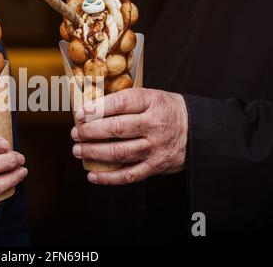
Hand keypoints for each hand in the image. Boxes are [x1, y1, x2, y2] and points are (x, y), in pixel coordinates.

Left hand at [71, 88, 187, 184]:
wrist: (198, 130)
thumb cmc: (165, 111)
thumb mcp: (151, 97)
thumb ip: (125, 102)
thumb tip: (89, 109)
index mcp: (153, 102)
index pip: (122, 103)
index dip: (98, 108)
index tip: (81, 113)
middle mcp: (154, 125)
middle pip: (117, 128)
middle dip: (90, 132)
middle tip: (75, 133)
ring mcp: (156, 147)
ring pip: (120, 152)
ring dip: (94, 153)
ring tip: (78, 150)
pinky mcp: (156, 166)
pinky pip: (129, 175)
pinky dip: (108, 178)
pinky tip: (92, 176)